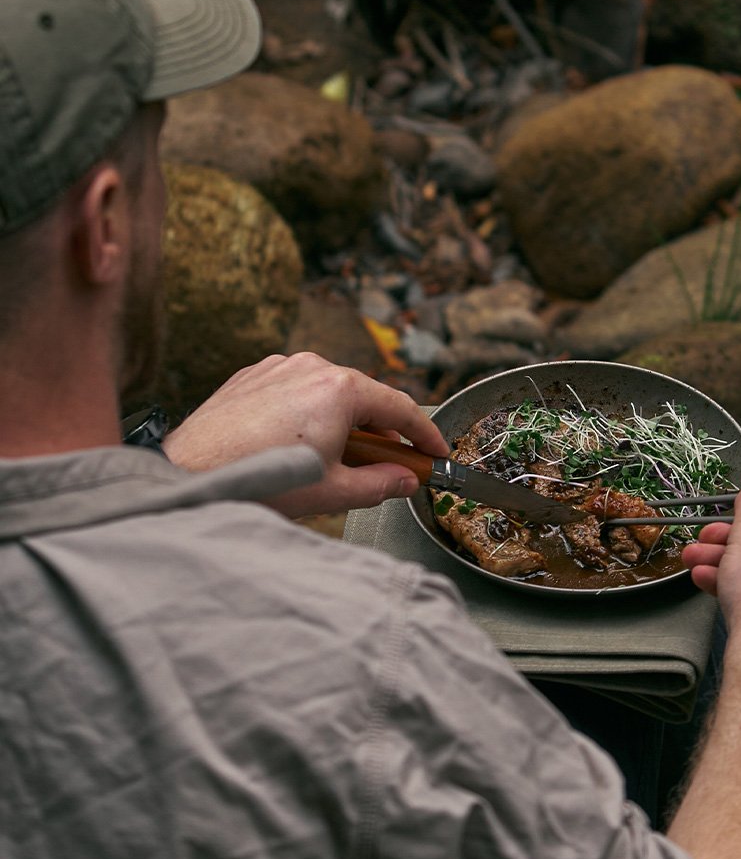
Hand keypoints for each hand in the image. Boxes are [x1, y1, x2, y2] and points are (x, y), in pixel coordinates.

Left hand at [162, 353, 449, 517]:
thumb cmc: (258, 481)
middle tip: (387, 465)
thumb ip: (382, 484)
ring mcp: (277, 367)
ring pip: (328, 392)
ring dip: (343, 423)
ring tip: (336, 461)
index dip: (426, 434)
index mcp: (340, 389)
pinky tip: (298, 447)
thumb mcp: (335, 491)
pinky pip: (294, 390)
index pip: (401, 408)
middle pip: (364, 398)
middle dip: (380, 432)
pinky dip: (308, 414)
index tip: (436, 451)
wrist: (187, 477)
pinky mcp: (250, 376)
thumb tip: (404, 481)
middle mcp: (311, 366)